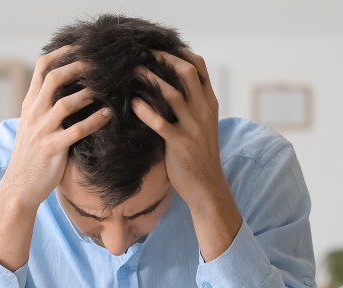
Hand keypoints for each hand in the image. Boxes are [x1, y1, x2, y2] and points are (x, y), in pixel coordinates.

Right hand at [2, 45, 111, 208]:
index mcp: (30, 105)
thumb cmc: (32, 156)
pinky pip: (77, 131)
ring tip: (107, 87)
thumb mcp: (33, 126)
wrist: (20, 186)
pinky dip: (95, 121)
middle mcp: (34, 113)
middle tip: (99, 62)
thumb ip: (46, 107)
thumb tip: (68, 90)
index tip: (80, 46)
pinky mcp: (53, 148)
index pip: (42, 69)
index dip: (62, 54)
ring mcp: (43, 131)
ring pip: (66, 103)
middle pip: (54, 79)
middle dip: (78, 67)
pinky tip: (108, 115)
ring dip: (88, 93)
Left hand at [131, 50, 241, 258]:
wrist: (207, 187)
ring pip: (173, 93)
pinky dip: (145, 110)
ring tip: (133, 71)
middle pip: (186, 72)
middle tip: (142, 53)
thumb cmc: (200, 156)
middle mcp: (204, 111)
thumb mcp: (201, 125)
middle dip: (163, 59)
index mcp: (210, 104)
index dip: (180, 53)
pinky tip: (133, 103)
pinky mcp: (180, 143)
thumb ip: (191, 106)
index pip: (199, 67)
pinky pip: (160, 122)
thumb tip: (169, 85)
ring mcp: (193, 127)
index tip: (160, 47)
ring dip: (150, 79)